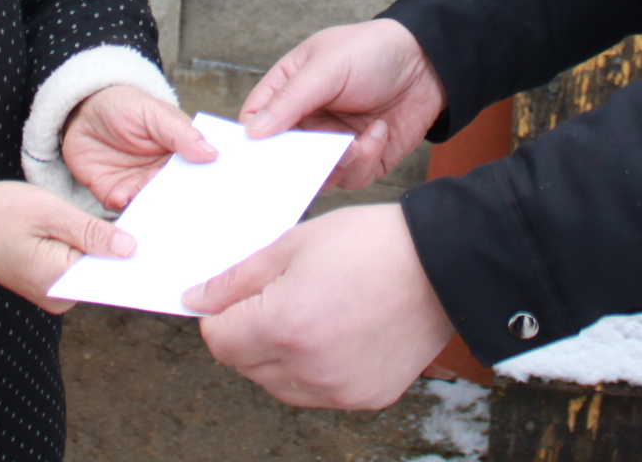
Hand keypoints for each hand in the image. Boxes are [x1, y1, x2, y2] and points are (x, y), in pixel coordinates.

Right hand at [0, 180, 132, 312]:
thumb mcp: (49, 212)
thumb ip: (91, 233)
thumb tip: (130, 249)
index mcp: (59, 282)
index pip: (110, 272)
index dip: (132, 251)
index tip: (154, 233)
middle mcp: (57, 297)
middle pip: (102, 272)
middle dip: (118, 247)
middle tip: (141, 220)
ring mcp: (51, 293)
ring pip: (90, 268)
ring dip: (101, 247)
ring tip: (120, 220)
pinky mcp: (47, 283)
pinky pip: (76, 267)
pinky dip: (85, 249)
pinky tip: (95, 230)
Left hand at [61, 84, 217, 209]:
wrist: (83, 110)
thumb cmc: (125, 105)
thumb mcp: (155, 113)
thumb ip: (180, 134)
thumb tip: (212, 154)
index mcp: (178, 155)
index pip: (195, 175)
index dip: (204, 187)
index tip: (213, 198)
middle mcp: (160, 174)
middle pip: (175, 196)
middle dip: (179, 207)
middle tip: (185, 218)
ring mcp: (137, 186)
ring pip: (150, 206)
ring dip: (152, 212)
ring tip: (153, 214)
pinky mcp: (113, 193)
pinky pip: (122, 208)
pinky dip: (123, 208)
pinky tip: (122, 198)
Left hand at [186, 203, 453, 408]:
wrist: (443, 264)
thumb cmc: (373, 244)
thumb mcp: (295, 243)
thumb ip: (239, 277)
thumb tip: (198, 299)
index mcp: (284, 325)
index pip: (218, 340)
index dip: (220, 314)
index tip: (237, 296)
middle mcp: (308, 368)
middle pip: (245, 365)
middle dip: (249, 333)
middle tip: (282, 296)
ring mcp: (338, 389)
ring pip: (278, 384)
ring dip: (280, 356)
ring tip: (314, 313)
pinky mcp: (365, 398)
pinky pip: (318, 393)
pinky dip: (316, 369)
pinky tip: (339, 333)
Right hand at [240, 19, 446, 189]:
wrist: (429, 62)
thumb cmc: (372, 51)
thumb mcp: (327, 67)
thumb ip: (290, 99)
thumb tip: (253, 132)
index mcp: (288, 90)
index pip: (255, 122)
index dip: (252, 142)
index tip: (255, 158)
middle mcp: (307, 121)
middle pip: (282, 157)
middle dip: (295, 164)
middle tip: (308, 163)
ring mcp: (333, 143)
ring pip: (316, 175)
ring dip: (335, 163)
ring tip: (353, 143)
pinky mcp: (362, 159)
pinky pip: (351, 178)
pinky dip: (364, 159)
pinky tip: (378, 131)